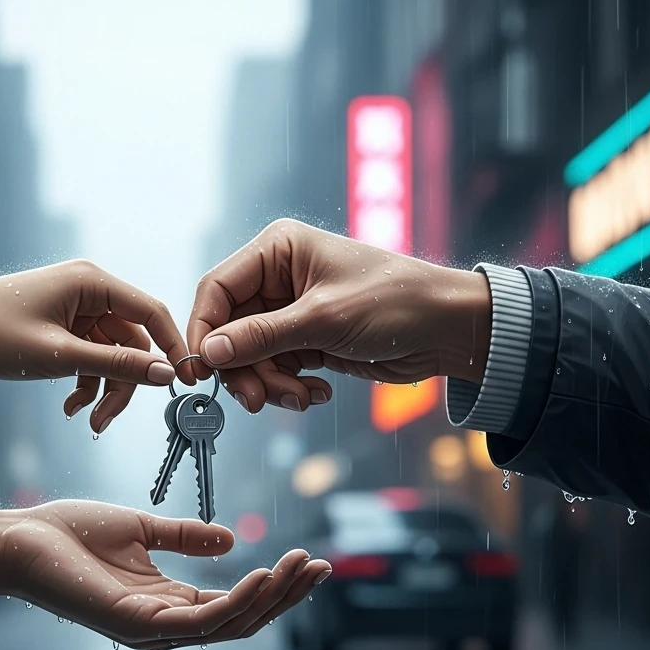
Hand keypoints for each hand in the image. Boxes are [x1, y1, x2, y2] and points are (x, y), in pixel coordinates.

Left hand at [0, 260, 188, 444]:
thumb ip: (116, 366)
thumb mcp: (59, 357)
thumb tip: (167, 373)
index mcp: (91, 282)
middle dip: (124, 383)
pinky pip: (89, 357)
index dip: (172, 348)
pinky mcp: (60, 327)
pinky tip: (70, 408)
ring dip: (103, 389)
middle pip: (131, 342)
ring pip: (110, 355)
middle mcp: (88, 291)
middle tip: (106, 421)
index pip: (151, 313)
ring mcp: (73, 309)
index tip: (185, 383)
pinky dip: (85, 383)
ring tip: (85, 420)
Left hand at [0, 501, 330, 649]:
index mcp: (168, 601)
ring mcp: (153, 630)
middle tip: (320, 566)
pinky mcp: (138, 625)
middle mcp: (166, 624)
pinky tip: (261, 576)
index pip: (234, 603)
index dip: (274, 585)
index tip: (308, 558)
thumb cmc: (71, 533)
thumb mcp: (141, 528)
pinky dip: (237, 601)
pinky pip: (202, 621)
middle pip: (242, 619)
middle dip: (285, 596)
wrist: (22, 538)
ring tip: (302, 566)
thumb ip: (183, 537)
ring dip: (271, 597)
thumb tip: (230, 539)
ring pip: (229, 625)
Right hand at [186, 219, 491, 412]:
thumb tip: (207, 353)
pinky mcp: (304, 340)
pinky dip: (288, 387)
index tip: (200, 371)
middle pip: (229, 330)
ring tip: (299, 397)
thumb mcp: (322, 319)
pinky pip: (275, 369)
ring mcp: (290, 312)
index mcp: (277, 250)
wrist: (448, 330)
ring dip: (268, 384)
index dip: (204, 331)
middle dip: (242, 368)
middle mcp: (277, 278)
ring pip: (249, 356)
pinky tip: (315, 393)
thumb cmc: (395, 302)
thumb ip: (260, 337)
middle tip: (256, 399)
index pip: (216, 289)